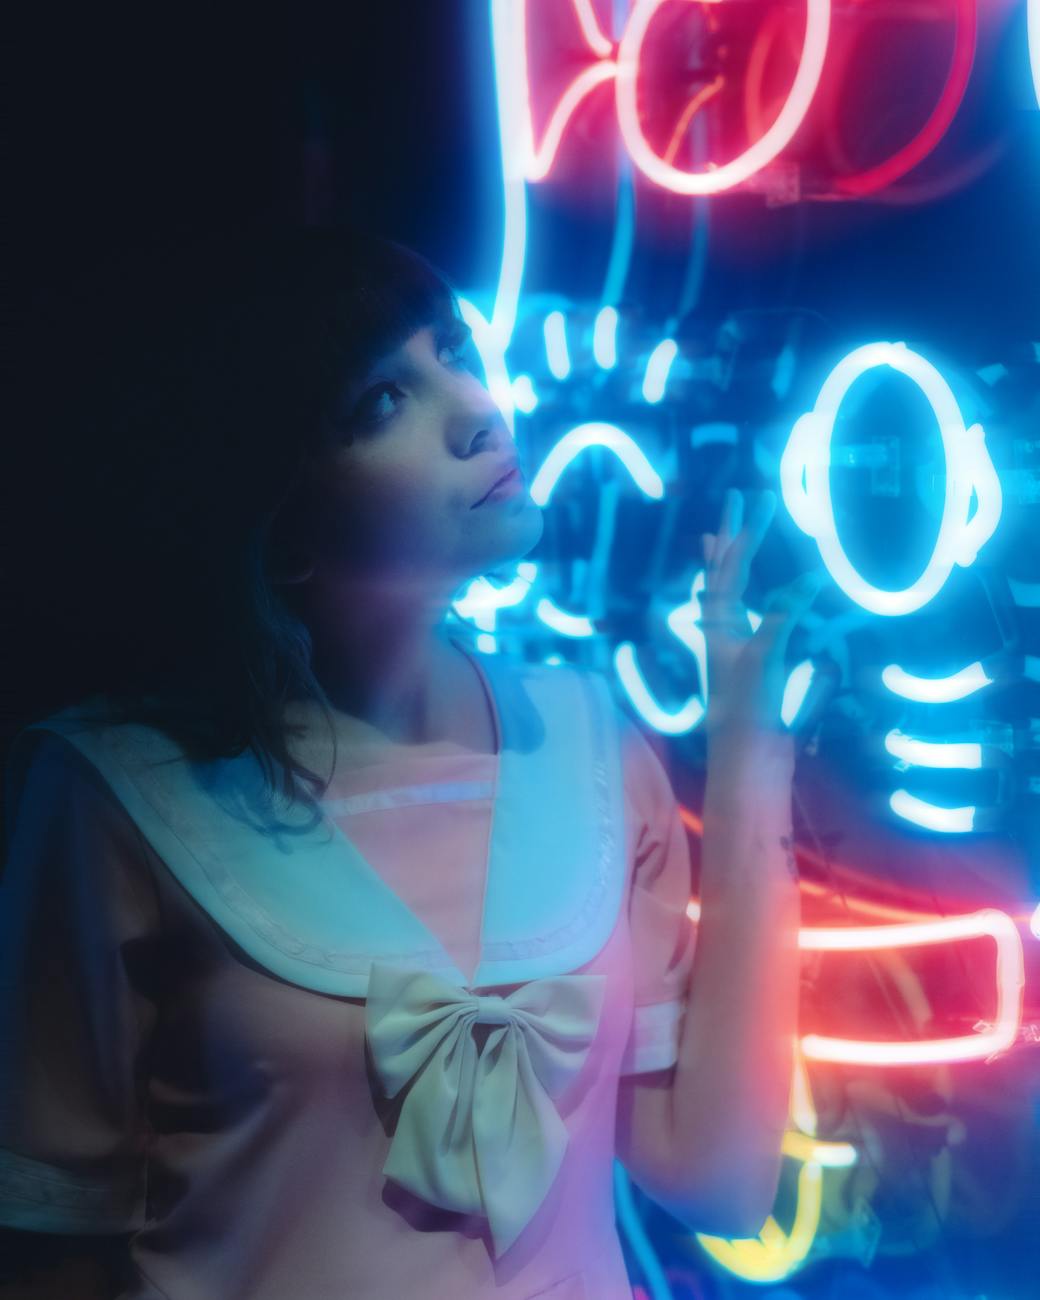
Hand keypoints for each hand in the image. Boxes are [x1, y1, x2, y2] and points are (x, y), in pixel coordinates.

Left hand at [700, 488, 822, 747]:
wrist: (747, 758)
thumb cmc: (750, 709)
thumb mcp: (766, 658)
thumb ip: (782, 616)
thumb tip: (807, 579)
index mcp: (718, 623)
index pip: (731, 567)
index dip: (746, 531)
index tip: (759, 497)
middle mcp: (720, 629)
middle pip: (721, 571)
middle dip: (730, 535)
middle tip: (734, 498)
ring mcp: (732, 644)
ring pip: (725, 592)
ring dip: (725, 562)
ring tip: (715, 536)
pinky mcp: (748, 662)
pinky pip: (746, 616)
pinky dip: (748, 597)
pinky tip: (746, 595)